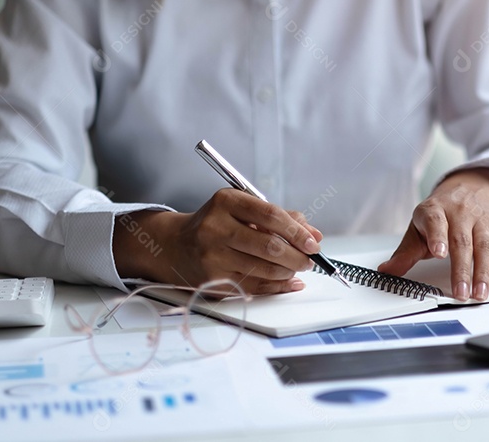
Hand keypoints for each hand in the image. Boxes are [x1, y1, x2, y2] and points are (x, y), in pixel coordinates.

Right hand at [113, 189, 323, 294]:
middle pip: (269, 246)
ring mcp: (212, 256)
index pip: (270, 215)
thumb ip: (280, 217)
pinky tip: (289, 282)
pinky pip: (253, 286)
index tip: (313, 242)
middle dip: (297, 256)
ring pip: (263, 269)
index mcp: (226, 202)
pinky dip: (277, 286)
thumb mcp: (243, 209)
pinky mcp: (212, 280)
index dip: (297, 231)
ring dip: (288, 272)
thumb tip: (313, 234)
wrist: (175, 246)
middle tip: (309, 260)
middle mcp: (216, 228)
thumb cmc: (216, 224)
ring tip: (296, 268)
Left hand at [378, 168, 488, 301]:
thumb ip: (406, 252)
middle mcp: (461, 213)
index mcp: (436, 211)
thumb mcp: (418, 227)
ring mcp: (484, 222)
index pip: (436, 222)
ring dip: (484, 271)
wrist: (470, 186)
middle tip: (460, 292)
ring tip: (481, 292)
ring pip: (486, 247)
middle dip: (462, 268)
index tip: (439, 252)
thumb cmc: (441, 213)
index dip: (438, 237)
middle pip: (462, 242)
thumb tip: (386, 271)